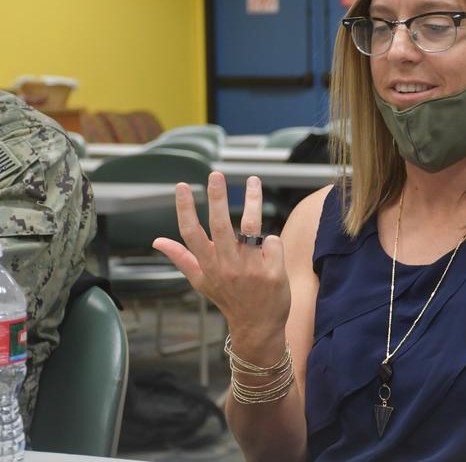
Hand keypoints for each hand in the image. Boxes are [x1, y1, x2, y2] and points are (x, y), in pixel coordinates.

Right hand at [152, 173, 290, 345]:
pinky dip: (271, 243)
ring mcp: (250, 269)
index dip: (184, 209)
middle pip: (221, 225)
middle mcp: (227, 265)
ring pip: (252, 226)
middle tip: (216, 174)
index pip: (191, 233)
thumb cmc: (229, 299)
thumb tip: (156, 240)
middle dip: (217, 198)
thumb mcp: (201, 281)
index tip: (181, 186)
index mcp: (208, 265)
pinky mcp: (273, 272)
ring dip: (252, 200)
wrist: (258, 326)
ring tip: (252, 180)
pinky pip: (272, 242)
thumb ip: (181, 258)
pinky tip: (269, 254)